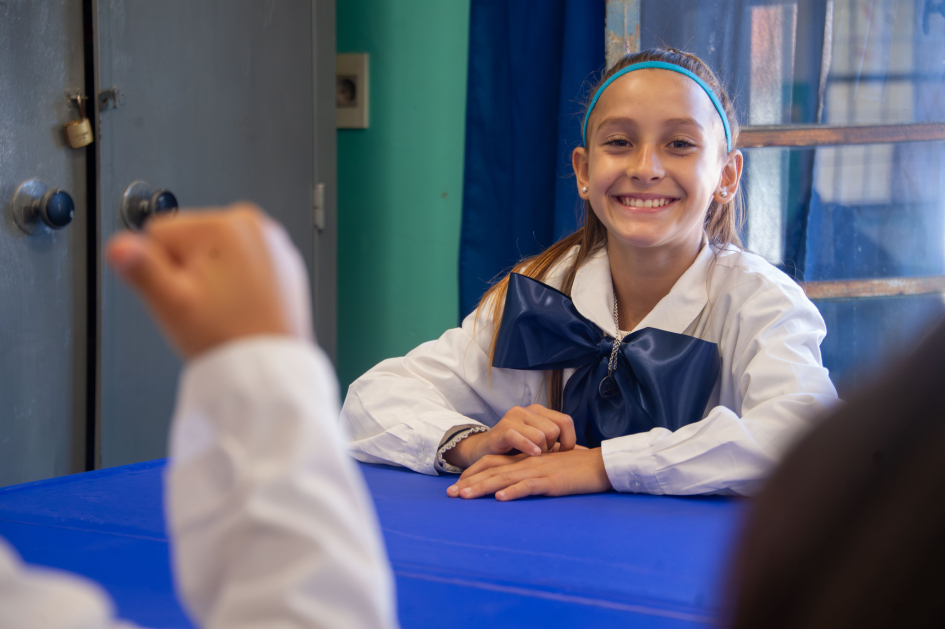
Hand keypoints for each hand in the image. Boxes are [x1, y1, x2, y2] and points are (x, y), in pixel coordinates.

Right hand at [106, 203, 310, 358]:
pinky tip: (243, 306)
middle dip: (187, 271)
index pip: (157, 233)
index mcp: (223, 225)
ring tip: (226, 307)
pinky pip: (242, 263)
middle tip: (205, 304)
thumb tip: (118, 245)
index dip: (160, 268)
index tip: (183, 292)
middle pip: (188, 241)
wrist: (269, 366)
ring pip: (214, 252)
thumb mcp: (172, 304)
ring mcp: (272, 242)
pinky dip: (239, 281)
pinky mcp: (283, 261)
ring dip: (213, 276)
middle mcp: (253, 225)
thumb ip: (140, 269)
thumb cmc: (228, 338)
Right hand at [443, 405, 575, 468]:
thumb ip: (562, 447)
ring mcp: (514, 418)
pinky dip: (529, 447)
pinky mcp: (502, 429)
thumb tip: (587, 453)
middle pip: (555, 429)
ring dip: (541, 451)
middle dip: (554, 447)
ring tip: (533, 457)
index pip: (566, 421)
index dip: (569, 440)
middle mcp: (528, 410)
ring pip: (542, 434)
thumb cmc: (516, 451)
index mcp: (540, 412)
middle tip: (544, 457)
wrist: (484, 452)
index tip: (562, 454)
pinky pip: (520, 436)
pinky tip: (534, 455)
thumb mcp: (541, 445)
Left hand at [446, 447, 611, 500]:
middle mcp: (528, 463)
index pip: (494, 462)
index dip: (475, 472)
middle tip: (450, 494)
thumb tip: (514, 487)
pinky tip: (501, 498)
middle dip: (470, 482)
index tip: (458, 485)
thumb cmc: (576, 469)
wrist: (599, 464)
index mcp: (526, 460)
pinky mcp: (552, 481)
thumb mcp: (549, 470)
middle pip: (493, 470)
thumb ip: (533, 475)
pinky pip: (530, 486)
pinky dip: (514, 491)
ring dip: (484, 487)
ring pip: (505, 478)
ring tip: (465, 496)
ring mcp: (539, 471)